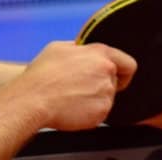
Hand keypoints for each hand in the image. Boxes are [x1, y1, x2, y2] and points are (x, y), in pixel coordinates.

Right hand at [13, 41, 136, 130]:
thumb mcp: (57, 48)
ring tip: (71, 97)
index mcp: (99, 53)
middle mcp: (106, 72)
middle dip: (100, 85)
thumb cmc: (41, 74)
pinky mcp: (101, 112)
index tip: (115, 77)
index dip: (122, 72)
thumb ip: (78, 48)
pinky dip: (88, 113)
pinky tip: (71, 107)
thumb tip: (83, 50)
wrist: (33, 99)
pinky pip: (100, 113)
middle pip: (114, 82)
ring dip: (93, 99)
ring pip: (106, 98)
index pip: (128, 64)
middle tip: (79, 88)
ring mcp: (105, 93)